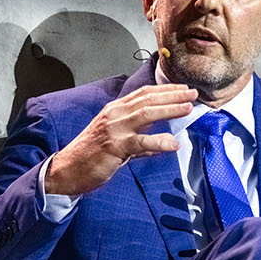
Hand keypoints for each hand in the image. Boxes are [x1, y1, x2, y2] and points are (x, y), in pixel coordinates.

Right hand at [44, 83, 196, 196]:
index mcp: (114, 110)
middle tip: (193, 94)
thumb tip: (165, 139)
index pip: (143, 93)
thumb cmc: (90, 155)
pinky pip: (142, 142)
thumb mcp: (116, 140)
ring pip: (147, 113)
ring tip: (188, 109)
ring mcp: (114, 129)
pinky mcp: (115, 146)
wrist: (67, 170)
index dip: (165, 89)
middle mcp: (114, 114)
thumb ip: (140, 137)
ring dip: (170, 110)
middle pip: (148, 99)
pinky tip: (173, 144)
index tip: (183, 89)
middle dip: (173, 95)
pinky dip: (159, 141)